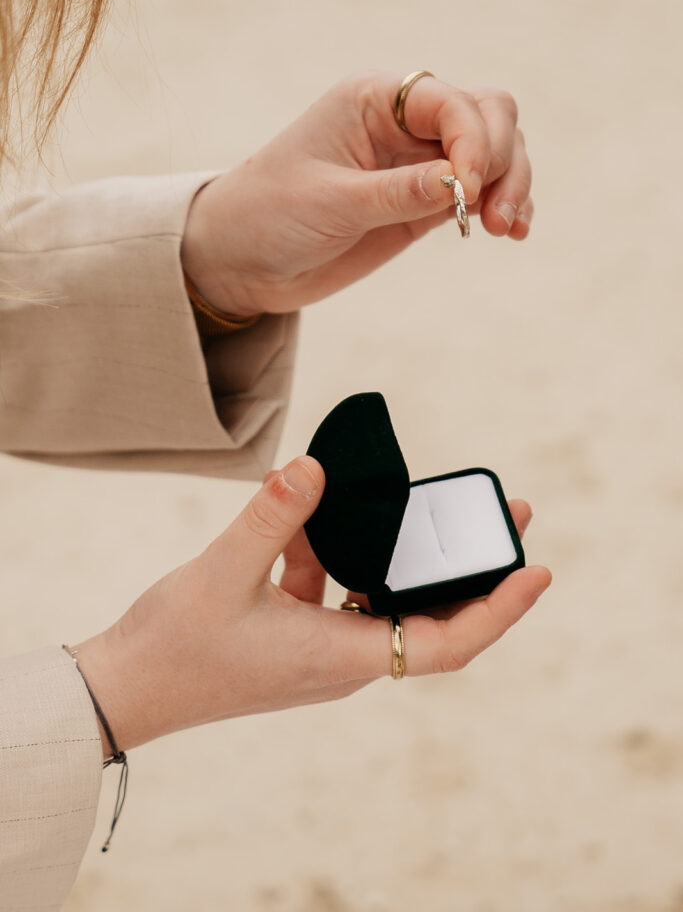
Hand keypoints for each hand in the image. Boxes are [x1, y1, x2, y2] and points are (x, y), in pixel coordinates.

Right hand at [75, 456, 549, 756]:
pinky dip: (336, 554)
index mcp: (342, 657)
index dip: (498, 608)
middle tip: (503, 512)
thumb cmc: (175, 647)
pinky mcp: (296, 636)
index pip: (447, 643)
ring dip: (401, 554)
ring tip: (417, 504)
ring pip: (383, 597)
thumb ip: (273, 516)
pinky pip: (336, 590)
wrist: (126, 688)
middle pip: (430, 614)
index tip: (536, 568)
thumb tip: (315, 467)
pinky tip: (312, 516)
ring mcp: (320, 648)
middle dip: (470, 566)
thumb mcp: (222, 573)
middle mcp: (344, 658)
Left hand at [181, 71, 532, 316]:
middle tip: (492, 215)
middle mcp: (402, 121)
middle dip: (501, 160)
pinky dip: (502, 205)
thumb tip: (462, 181)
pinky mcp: (424, 202)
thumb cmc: (268, 216)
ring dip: (511, 184)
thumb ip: (397, 192)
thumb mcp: (329, 203)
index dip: (473, 140)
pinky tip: (511, 233)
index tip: (467, 191)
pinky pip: (480, 191)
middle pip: (487, 115)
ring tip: (504, 230)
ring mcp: (417, 162)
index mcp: (373, 100)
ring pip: (494, 151)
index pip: (449, 101)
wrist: (241, 262)